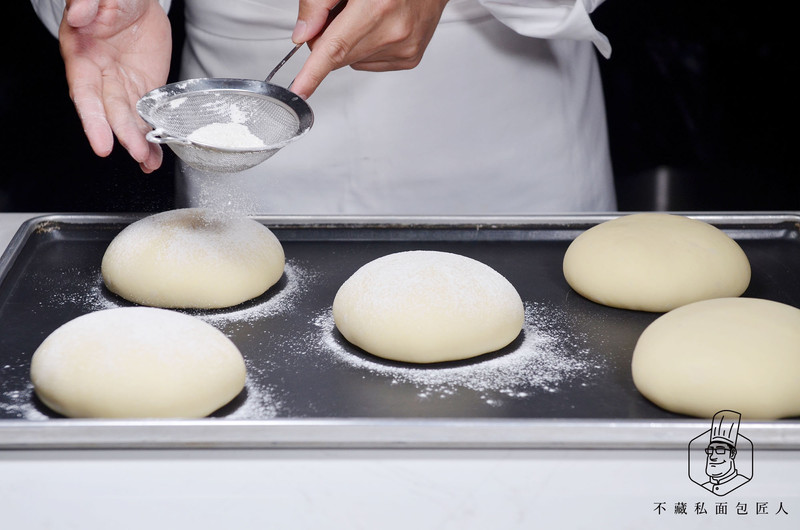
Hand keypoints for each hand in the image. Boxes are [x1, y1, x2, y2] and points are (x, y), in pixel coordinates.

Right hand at [58, 0, 171, 172]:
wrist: (137, 0)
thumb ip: (88, 4)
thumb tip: (79, 15)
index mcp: (82, 56)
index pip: (85, 94)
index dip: (93, 120)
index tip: (102, 142)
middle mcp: (101, 77)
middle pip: (110, 112)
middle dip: (124, 135)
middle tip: (138, 152)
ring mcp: (123, 86)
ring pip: (129, 120)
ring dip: (138, 143)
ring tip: (149, 161)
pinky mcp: (144, 89)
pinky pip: (146, 116)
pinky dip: (151, 137)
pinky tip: (156, 156)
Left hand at [290, 0, 448, 98]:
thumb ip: (319, 2)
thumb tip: (303, 34)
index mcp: (377, 7)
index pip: (335, 47)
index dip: (313, 72)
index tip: (300, 90)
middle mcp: (394, 31)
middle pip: (339, 56)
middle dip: (330, 38)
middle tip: (342, 13)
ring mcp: (404, 48)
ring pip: (353, 61)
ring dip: (351, 42)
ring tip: (368, 14)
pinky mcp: (410, 58)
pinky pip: (370, 63)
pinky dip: (367, 47)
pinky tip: (379, 26)